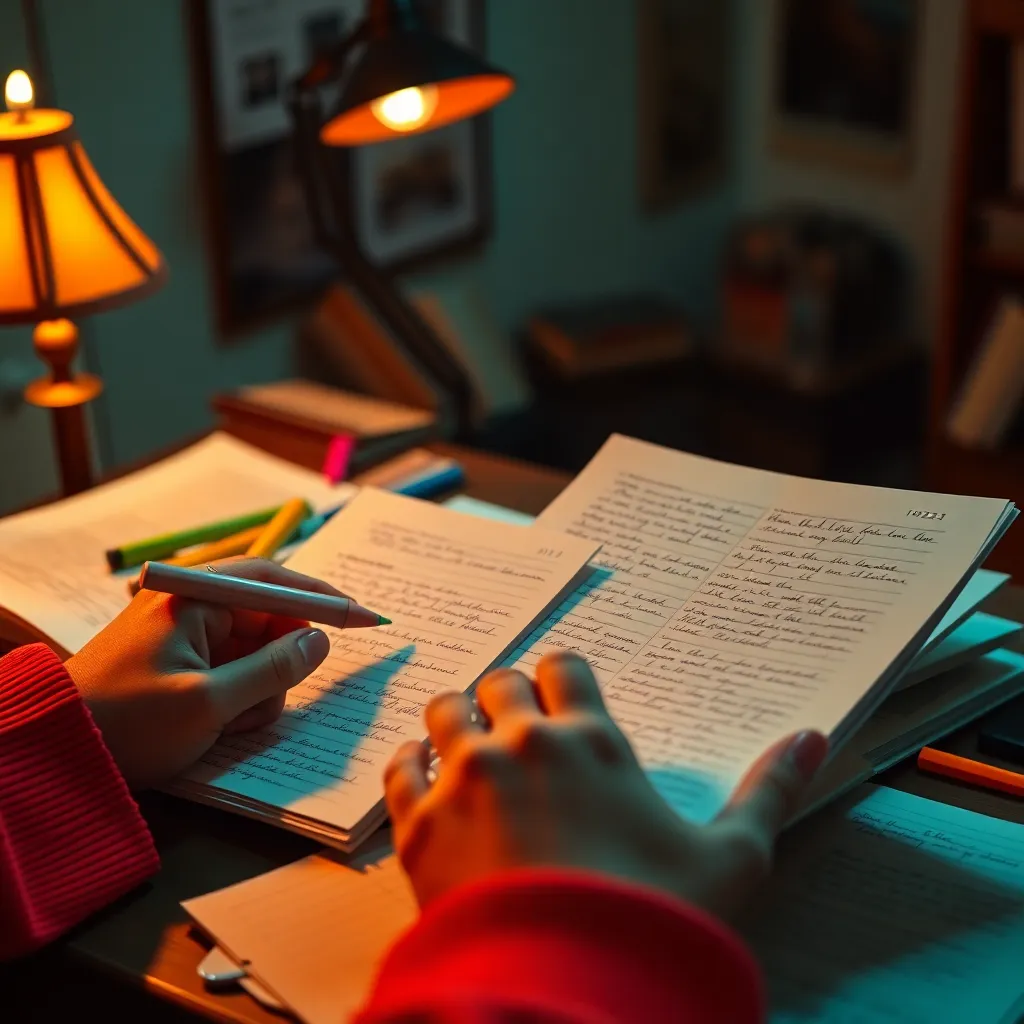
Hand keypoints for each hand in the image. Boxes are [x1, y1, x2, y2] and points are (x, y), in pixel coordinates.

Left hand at [66, 558, 336, 788]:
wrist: (59, 757)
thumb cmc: (128, 725)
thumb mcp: (209, 704)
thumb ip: (274, 669)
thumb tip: (320, 641)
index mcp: (192, 598)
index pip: (273, 580)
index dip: (322, 598)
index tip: (362, 618)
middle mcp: (190, 606)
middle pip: (268, 621)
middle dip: (276, 666)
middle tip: (259, 706)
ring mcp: (185, 635)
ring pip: (255, 652)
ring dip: (256, 691)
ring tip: (227, 726)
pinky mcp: (181, 661)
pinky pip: (233, 670)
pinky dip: (238, 699)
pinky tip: (218, 726)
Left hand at [384, 652, 827, 915]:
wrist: (572, 992)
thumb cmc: (655, 922)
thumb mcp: (733, 859)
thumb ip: (772, 790)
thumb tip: (814, 737)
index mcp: (590, 740)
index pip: (562, 665)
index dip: (562, 679)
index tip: (565, 702)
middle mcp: (521, 744)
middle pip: (499, 680)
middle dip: (508, 698)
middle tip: (519, 733)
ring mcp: (463, 780)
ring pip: (444, 710)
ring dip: (457, 721)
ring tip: (472, 752)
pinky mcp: (419, 826)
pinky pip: (399, 767)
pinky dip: (411, 766)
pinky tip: (428, 784)